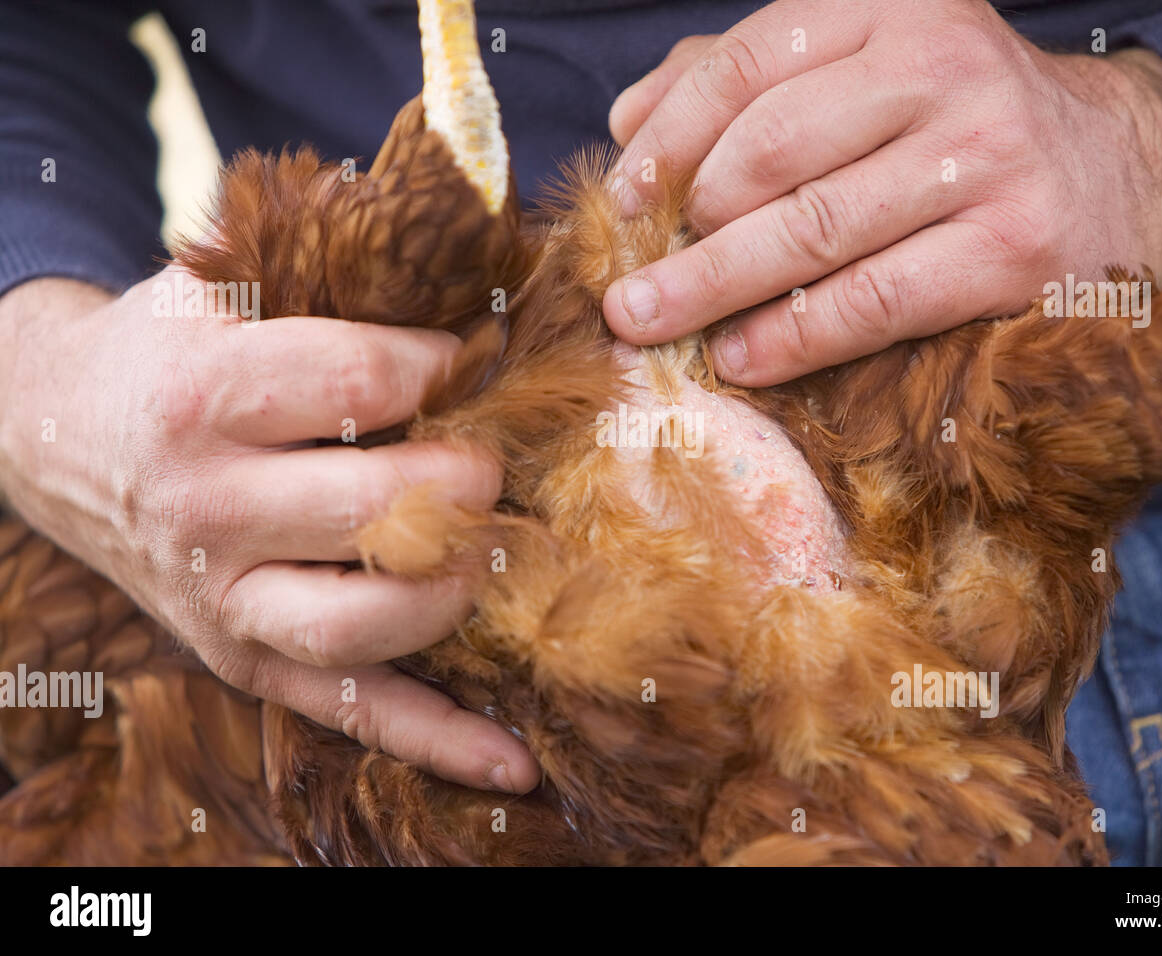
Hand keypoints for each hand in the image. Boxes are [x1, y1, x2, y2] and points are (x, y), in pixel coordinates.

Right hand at [0, 272, 538, 792]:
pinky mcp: (242, 661)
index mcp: (204, 398)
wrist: (53, 434)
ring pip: (363, 624)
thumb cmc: (165, 352)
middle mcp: (207, 508)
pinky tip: (515, 764)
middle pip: (376, 510)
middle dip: (467, 482)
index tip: (473, 359)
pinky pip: (351, 712)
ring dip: (456, 590)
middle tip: (491, 462)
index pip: (359, 383)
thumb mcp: (219, 290)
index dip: (443, 368)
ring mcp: (223, 600)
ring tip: (491, 548)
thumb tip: (472, 271)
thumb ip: (327, 279)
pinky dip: (439, 743)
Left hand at [603, 0, 1161, 384]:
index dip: (670, 136)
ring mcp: (983, 156)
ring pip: (812, 230)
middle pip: (770, 152)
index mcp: (894, 8)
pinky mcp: (1009, 248)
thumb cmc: (962, 126)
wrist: (1123, 172)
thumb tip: (629, 121)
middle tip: (627, 288)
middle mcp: (940, 67)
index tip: (621, 200)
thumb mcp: (871, 68)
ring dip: (715, 288)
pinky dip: (793, 335)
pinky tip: (742, 355)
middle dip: (680, 230)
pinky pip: (871, 301)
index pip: (750, 61)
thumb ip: (751, 81)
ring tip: (655, 325)